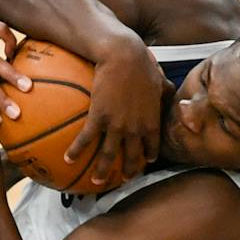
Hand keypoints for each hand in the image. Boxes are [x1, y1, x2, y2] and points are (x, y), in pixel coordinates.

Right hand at [72, 46, 165, 189]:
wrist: (123, 56)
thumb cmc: (143, 63)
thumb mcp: (159, 79)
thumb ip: (165, 90)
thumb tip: (171, 90)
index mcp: (151, 121)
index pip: (152, 146)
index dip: (148, 156)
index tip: (144, 162)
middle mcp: (135, 129)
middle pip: (131, 156)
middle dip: (128, 171)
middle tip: (123, 180)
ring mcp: (116, 125)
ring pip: (108, 155)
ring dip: (101, 171)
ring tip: (96, 183)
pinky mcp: (98, 117)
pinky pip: (86, 139)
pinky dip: (77, 150)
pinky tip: (68, 159)